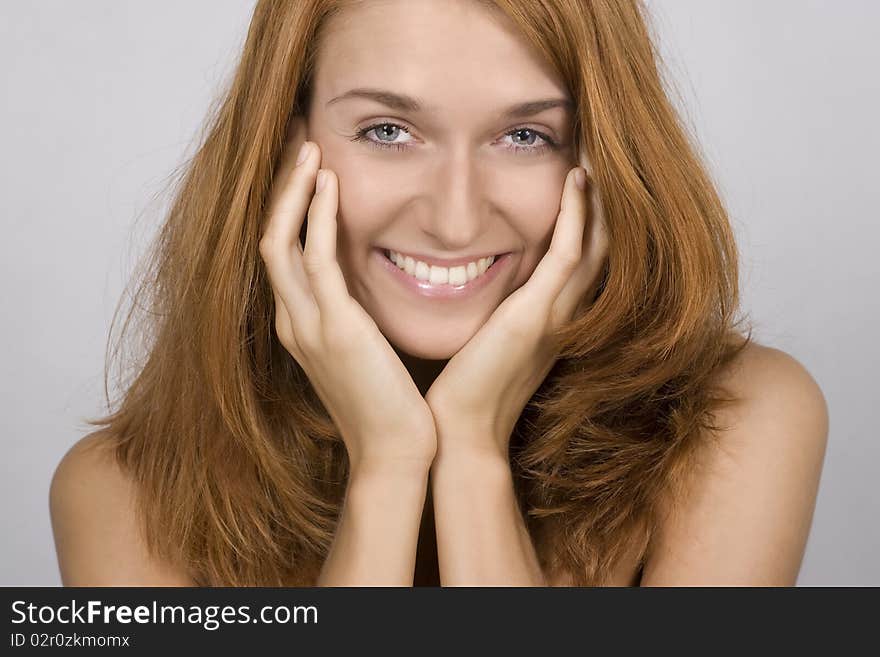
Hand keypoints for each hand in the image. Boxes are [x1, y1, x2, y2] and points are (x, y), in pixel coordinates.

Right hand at [259, 118, 436, 472]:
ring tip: (309, 148)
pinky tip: (329, 184)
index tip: (307, 172)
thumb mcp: (365, 354)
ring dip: (293, 191)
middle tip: (299, 143)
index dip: (288, 210)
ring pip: (280, 241)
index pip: (282, 256)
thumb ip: (356, 318)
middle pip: (269, 239)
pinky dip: (317, 217)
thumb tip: (370, 288)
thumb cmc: (389, 408)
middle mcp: (294, 322)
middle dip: (281, 189)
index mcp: (301, 328)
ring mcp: (308, 325)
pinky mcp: (335, 328)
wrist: (395, 455)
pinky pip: (315, 259)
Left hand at [425, 160, 607, 460]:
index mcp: (554, 320)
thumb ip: (497, 312)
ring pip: (596, 244)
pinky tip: (575, 179)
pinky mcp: (535, 315)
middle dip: (607, 203)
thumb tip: (474, 279)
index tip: (584, 178)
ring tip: (596, 154)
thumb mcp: (489, 342)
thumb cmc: (466, 391)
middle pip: (603, 246)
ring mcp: (555, 314)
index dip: (592, 219)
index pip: (584, 259)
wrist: (459, 434)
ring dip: (599, 199)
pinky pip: (569, 254)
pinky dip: (576, 215)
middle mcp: (565, 314)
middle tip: (604, 156)